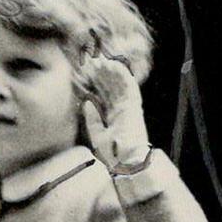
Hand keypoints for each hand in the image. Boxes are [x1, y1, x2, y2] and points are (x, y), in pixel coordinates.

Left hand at [79, 52, 149, 171]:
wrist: (126, 162)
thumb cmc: (113, 153)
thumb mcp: (96, 134)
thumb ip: (92, 117)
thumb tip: (87, 101)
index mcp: (113, 116)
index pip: (104, 96)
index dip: (96, 84)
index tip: (86, 73)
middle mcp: (121, 110)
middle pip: (111, 88)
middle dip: (101, 75)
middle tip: (91, 62)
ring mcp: (129, 107)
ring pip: (119, 84)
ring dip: (111, 72)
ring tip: (101, 60)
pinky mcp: (135, 106)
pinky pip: (129, 86)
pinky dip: (123, 76)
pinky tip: (114, 66)